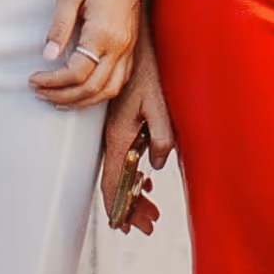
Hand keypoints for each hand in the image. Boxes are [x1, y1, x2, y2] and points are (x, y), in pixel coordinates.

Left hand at [33, 0, 141, 108]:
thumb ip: (59, 26)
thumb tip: (47, 56)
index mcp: (103, 32)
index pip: (77, 72)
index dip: (53, 81)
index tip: (33, 79)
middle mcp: (120, 45)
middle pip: (93, 88)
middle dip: (63, 96)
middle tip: (40, 93)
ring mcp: (128, 47)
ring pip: (110, 90)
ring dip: (83, 100)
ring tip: (59, 99)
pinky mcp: (131, 45)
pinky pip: (120, 79)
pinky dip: (101, 92)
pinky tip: (84, 90)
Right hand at [99, 44, 174, 233]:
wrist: (135, 45)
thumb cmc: (148, 72)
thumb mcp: (160, 106)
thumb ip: (160, 138)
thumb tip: (156, 165)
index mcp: (119, 137)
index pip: (114, 183)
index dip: (119, 208)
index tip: (128, 227)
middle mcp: (113, 138)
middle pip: (116, 183)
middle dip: (130, 207)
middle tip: (147, 226)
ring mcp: (116, 132)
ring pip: (120, 171)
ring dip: (132, 192)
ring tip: (149, 210)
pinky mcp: (121, 124)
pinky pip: (123, 157)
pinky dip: (133, 174)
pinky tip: (146, 178)